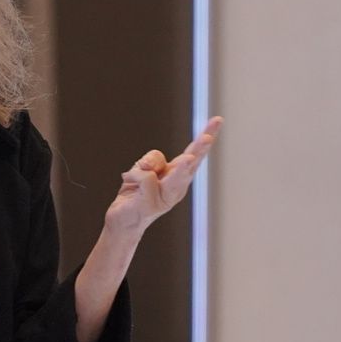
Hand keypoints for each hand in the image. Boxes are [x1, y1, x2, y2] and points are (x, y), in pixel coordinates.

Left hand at [103, 117, 222, 236]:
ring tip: (188, 159)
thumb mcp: (143, 169)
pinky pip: (145, 176)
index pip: (195, 153)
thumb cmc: (136, 193)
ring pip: (176, 175)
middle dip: (201, 148)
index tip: (217, 120)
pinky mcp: (152, 203)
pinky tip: (129, 183)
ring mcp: (167, 197)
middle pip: (193, 162)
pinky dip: (134, 175)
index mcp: (179, 176)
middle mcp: (178, 187)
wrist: (122, 222)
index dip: (207, 135)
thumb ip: (151, 162)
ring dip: (182, 167)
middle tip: (208, 137)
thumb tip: (155, 166)